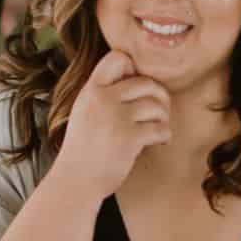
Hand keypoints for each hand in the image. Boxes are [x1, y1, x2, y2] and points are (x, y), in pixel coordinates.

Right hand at [51, 49, 171, 201]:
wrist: (75, 182)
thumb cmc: (82, 151)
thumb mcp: (84, 113)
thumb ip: (103, 96)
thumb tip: (137, 80)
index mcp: (91, 91)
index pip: (118, 58)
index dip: (134, 69)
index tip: (137, 88)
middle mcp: (103, 100)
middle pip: (145, 81)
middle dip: (159, 96)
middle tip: (159, 111)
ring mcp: (116, 118)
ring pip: (156, 104)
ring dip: (163, 117)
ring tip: (159, 127)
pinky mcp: (129, 138)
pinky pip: (160, 128)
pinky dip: (165, 135)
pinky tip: (160, 141)